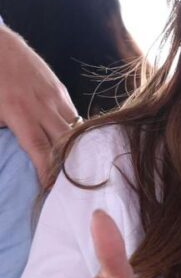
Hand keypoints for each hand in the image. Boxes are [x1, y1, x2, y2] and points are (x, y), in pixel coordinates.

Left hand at [0, 25, 78, 181]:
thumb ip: (3, 129)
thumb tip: (11, 150)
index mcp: (20, 113)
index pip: (41, 149)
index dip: (49, 171)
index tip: (52, 189)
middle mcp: (43, 106)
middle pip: (64, 140)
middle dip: (69, 164)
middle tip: (70, 184)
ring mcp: (54, 95)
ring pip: (73, 127)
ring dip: (75, 147)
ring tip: (77, 166)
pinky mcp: (59, 88)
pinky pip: (72, 113)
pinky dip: (74, 129)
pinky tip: (72, 139)